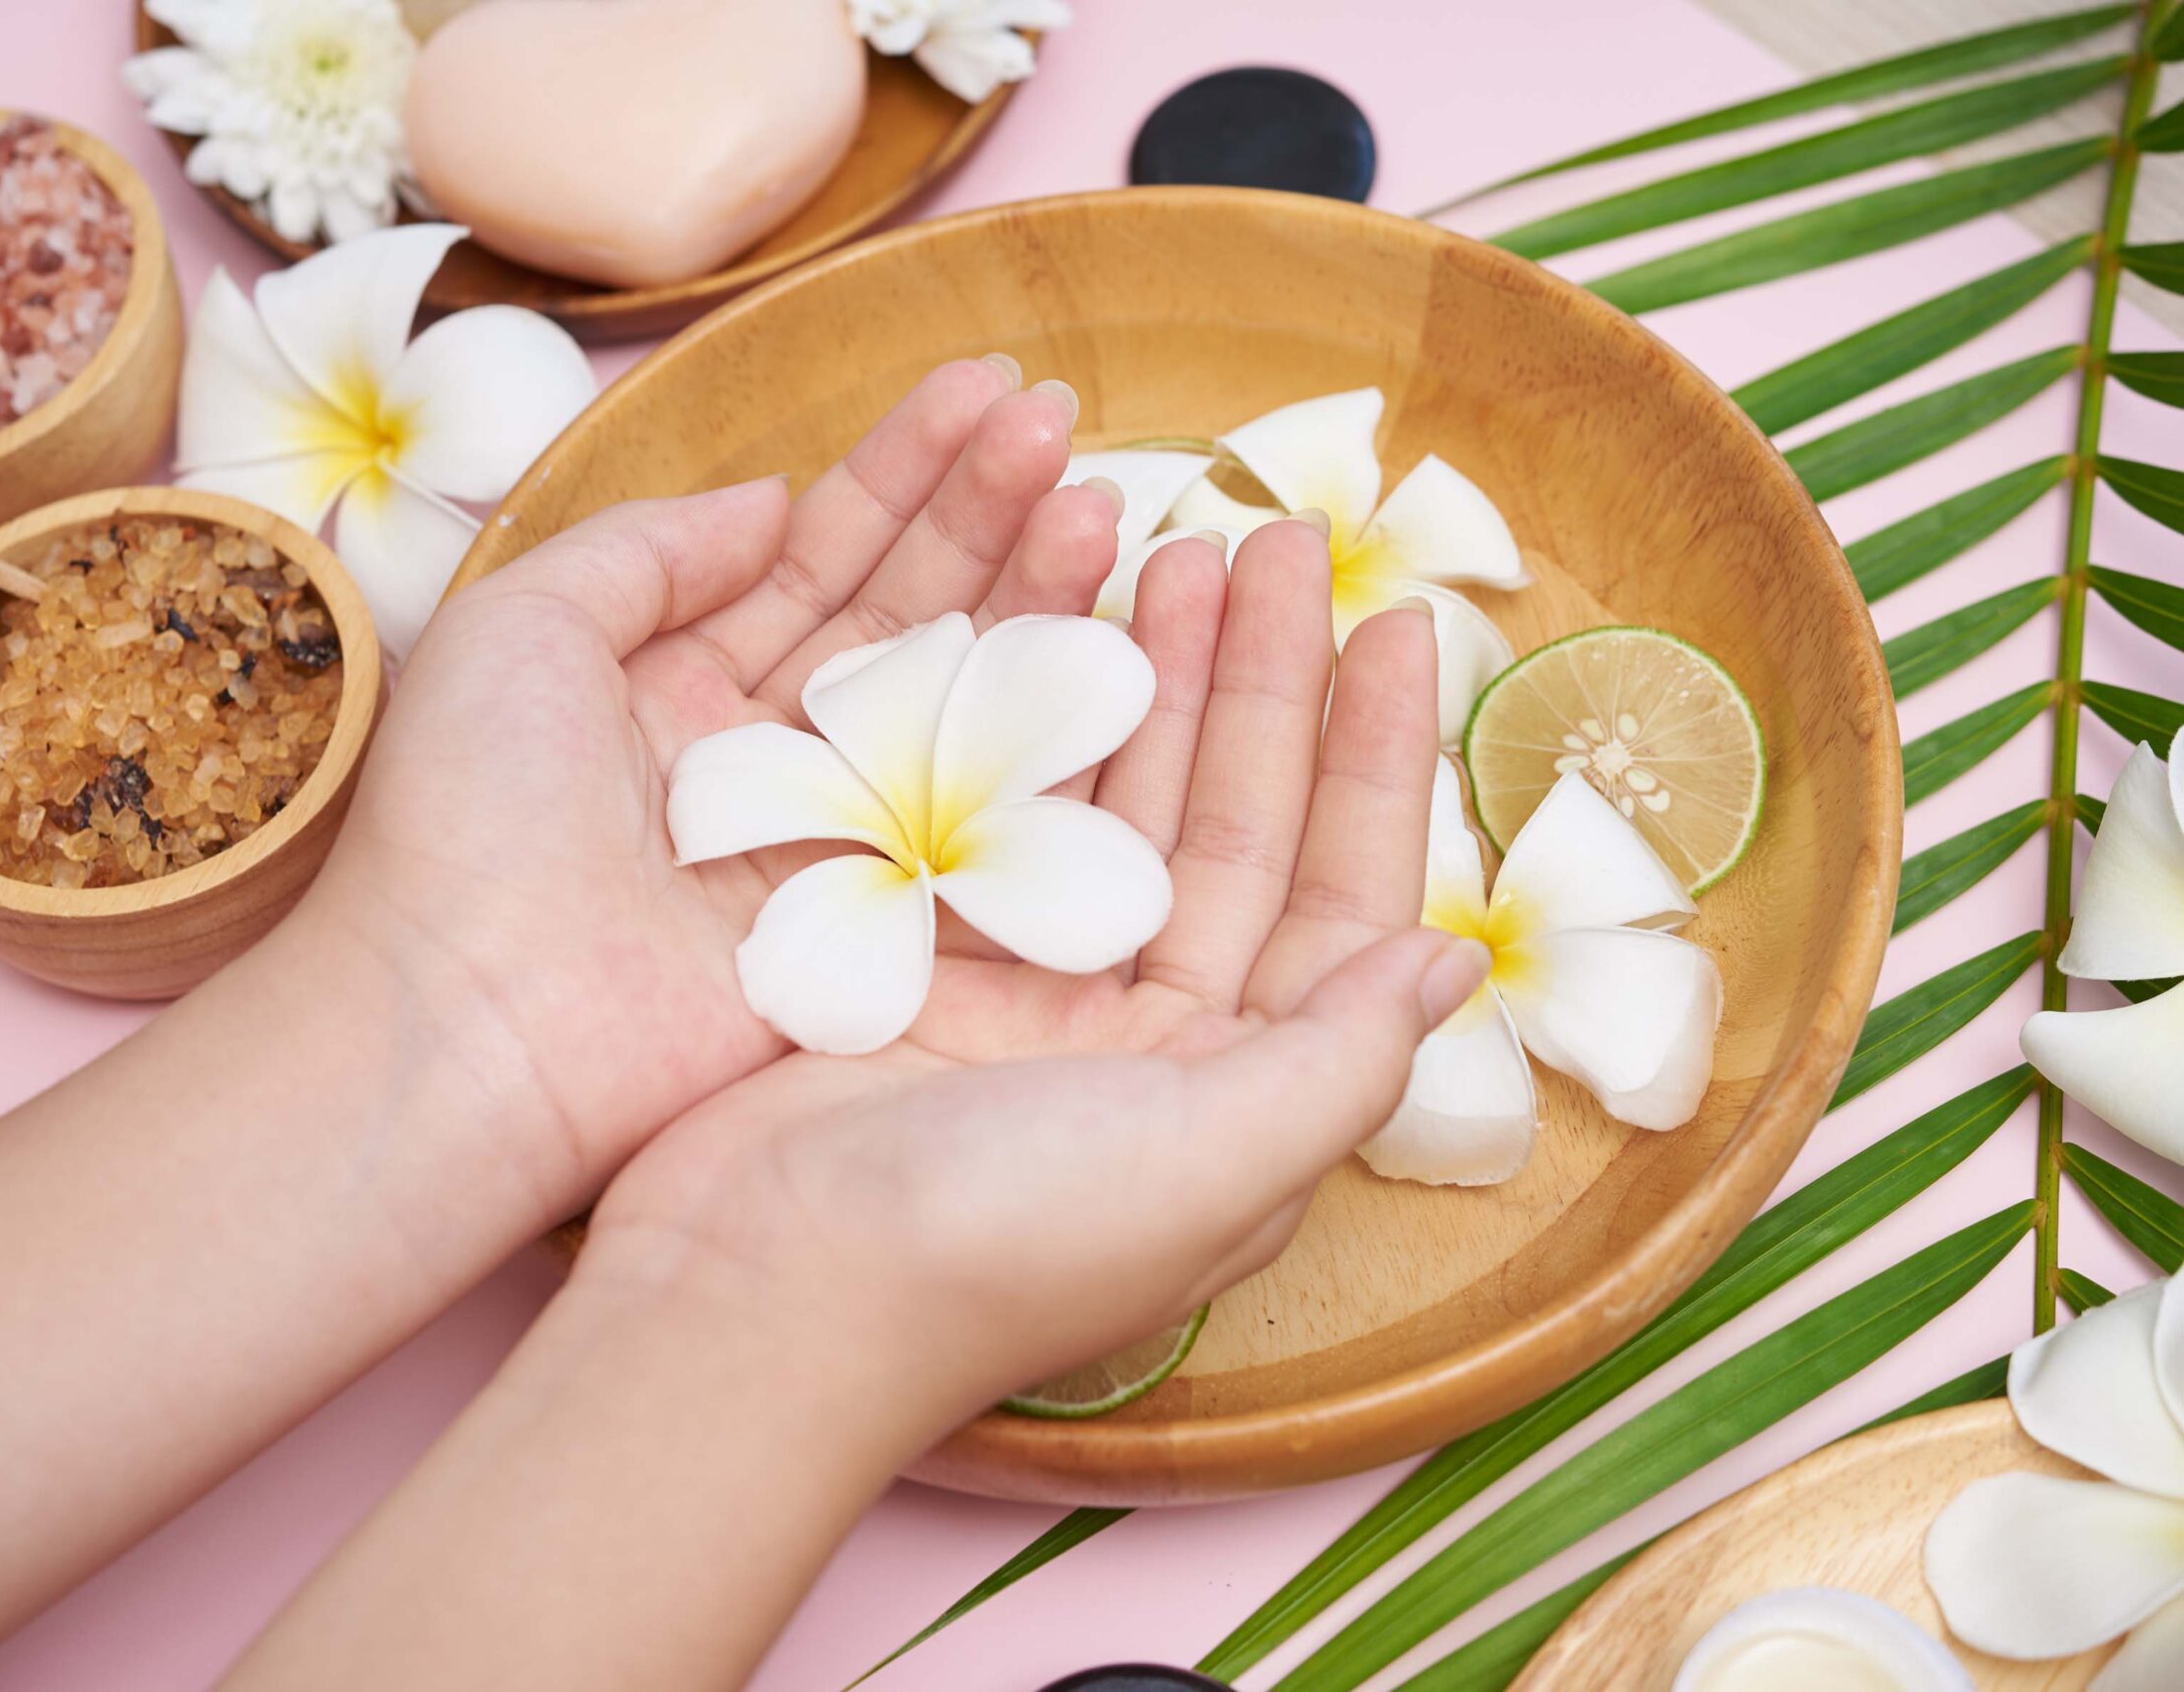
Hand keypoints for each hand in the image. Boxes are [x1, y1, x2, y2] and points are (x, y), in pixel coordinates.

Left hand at [294, 363, 1125, 1216]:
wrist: (475, 1018)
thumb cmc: (467, 818)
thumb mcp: (521, 626)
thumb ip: (648, 549)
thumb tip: (771, 498)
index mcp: (674, 686)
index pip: (815, 555)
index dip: (903, 471)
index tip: (985, 388)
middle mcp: (762, 758)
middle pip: (902, 614)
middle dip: (985, 513)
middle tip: (1065, 419)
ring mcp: (828, 843)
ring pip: (952, 702)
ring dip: (1029, 599)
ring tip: (1099, 503)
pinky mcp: (878, 927)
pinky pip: (979, 820)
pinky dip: (1043, 739)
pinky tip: (1105, 647)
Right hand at [583, 534, 1487, 1427]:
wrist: (755, 1291)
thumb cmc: (1000, 1246)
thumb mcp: (1212, 1166)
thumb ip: (1339, 1062)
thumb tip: (1454, 965)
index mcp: (1243, 1096)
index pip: (1343, 898)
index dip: (1377, 760)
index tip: (1397, 621)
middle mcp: (1152, 1045)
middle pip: (1233, 827)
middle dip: (1261, 683)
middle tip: (1268, 540)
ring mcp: (1031, 1000)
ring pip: (1117, 805)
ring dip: (1151, 683)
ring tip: (1168, 549)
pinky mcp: (921, 967)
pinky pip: (1002, 816)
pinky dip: (1029, 725)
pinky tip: (1048, 627)